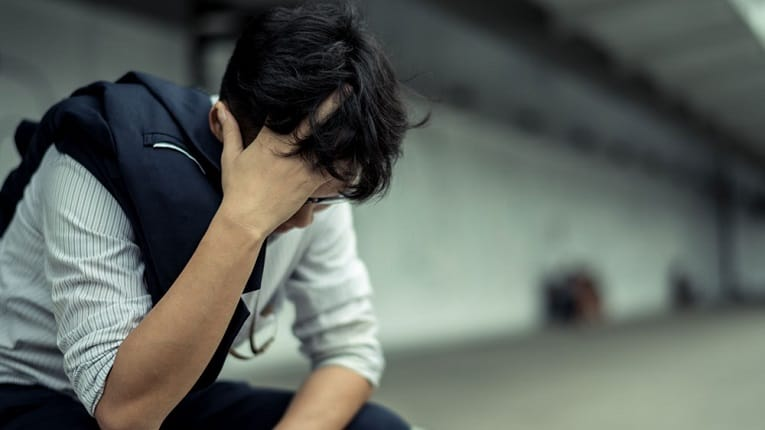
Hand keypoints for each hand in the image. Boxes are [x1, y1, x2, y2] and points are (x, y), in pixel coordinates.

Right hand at [213, 91, 345, 237]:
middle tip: (347, 88)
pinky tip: (359, 154)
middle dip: (331, 104)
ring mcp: (301, 167)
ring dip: (344, 132)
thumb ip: (229, 129)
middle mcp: (288, 151)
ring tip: (362, 118)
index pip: (285, 111)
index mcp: (268, 140)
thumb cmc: (237, 189)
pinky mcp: (310, 184)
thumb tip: (220, 107)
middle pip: (313, 123)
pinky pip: (332, 170)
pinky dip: (345, 163)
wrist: (246, 219)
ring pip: (328, 145)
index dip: (301, 96)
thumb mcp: (230, 156)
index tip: (315, 83)